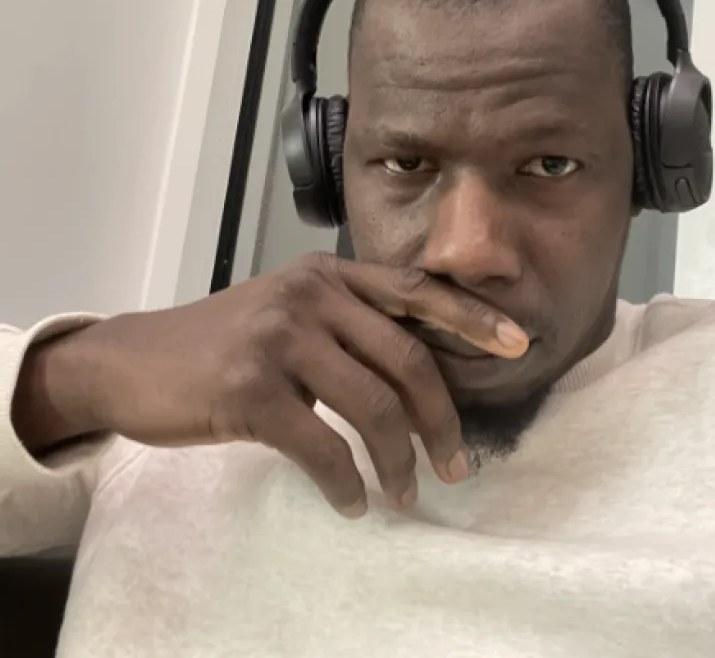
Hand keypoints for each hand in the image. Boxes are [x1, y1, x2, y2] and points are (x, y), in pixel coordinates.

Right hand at [19, 253, 527, 516]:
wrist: (135, 362)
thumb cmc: (222, 343)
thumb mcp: (289, 314)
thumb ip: (347, 327)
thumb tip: (418, 374)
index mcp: (327, 274)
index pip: (416, 292)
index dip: (472, 318)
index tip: (517, 345)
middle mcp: (309, 296)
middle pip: (407, 361)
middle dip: (442, 421)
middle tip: (456, 465)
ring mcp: (278, 339)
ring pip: (372, 408)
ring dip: (397, 462)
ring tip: (402, 494)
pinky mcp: (249, 389)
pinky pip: (321, 447)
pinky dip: (344, 483)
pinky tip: (352, 501)